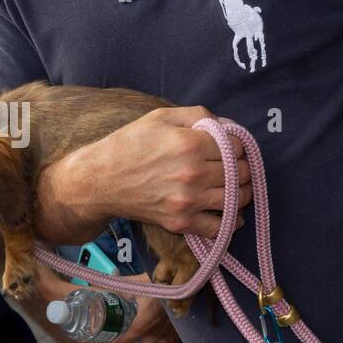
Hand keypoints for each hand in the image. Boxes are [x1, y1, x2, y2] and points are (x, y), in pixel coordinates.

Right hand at [86, 106, 251, 237]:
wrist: (99, 180)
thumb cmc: (129, 145)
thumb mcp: (161, 117)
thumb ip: (197, 115)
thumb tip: (227, 126)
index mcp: (190, 143)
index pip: (236, 146)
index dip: (237, 145)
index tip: (230, 147)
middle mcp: (192, 173)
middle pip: (241, 172)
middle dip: (242, 167)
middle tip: (234, 166)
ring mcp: (187, 201)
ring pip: (237, 198)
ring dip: (242, 192)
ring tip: (235, 187)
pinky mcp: (180, 222)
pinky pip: (219, 227)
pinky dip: (231, 222)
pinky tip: (230, 213)